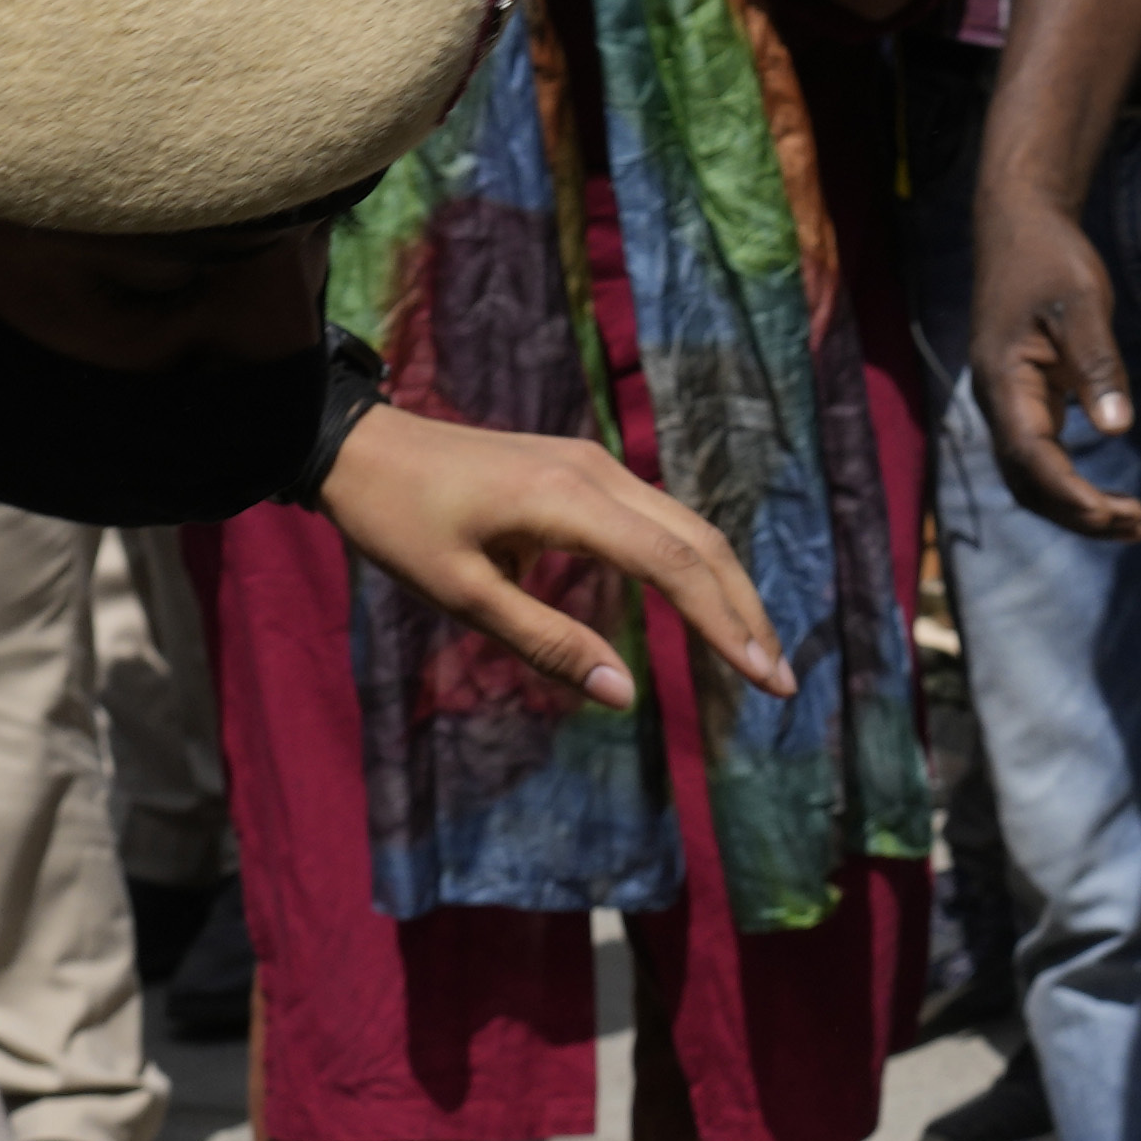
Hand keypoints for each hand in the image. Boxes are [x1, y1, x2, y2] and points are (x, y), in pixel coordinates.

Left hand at [321, 403, 790, 714]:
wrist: (360, 446)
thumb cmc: (398, 523)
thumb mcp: (461, 595)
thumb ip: (547, 643)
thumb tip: (623, 694)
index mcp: (569, 500)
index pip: (674, 565)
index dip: (724, 623)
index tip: (761, 678)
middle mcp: (597, 472)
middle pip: (701, 541)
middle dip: (745, 613)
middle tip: (780, 682)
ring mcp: (594, 465)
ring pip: (687, 526)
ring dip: (726, 590)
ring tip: (755, 653)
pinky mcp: (583, 471)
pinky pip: (659, 519)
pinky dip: (693, 567)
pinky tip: (706, 608)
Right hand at [966, 169, 1140, 538]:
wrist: (1019, 227)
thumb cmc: (1049, 259)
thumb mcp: (1081, 303)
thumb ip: (1097, 364)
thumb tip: (1116, 428)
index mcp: (1003, 381)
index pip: (1030, 457)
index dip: (1069, 492)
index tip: (1110, 512)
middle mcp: (998, 402)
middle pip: (1028, 482)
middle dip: (1077, 513)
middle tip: (1135, 526)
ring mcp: (1008, 404)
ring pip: (1031, 478)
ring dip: (1075, 507)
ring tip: (1130, 522)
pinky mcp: (1024, 400)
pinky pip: (1039, 459)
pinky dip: (1070, 485)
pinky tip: (1104, 497)